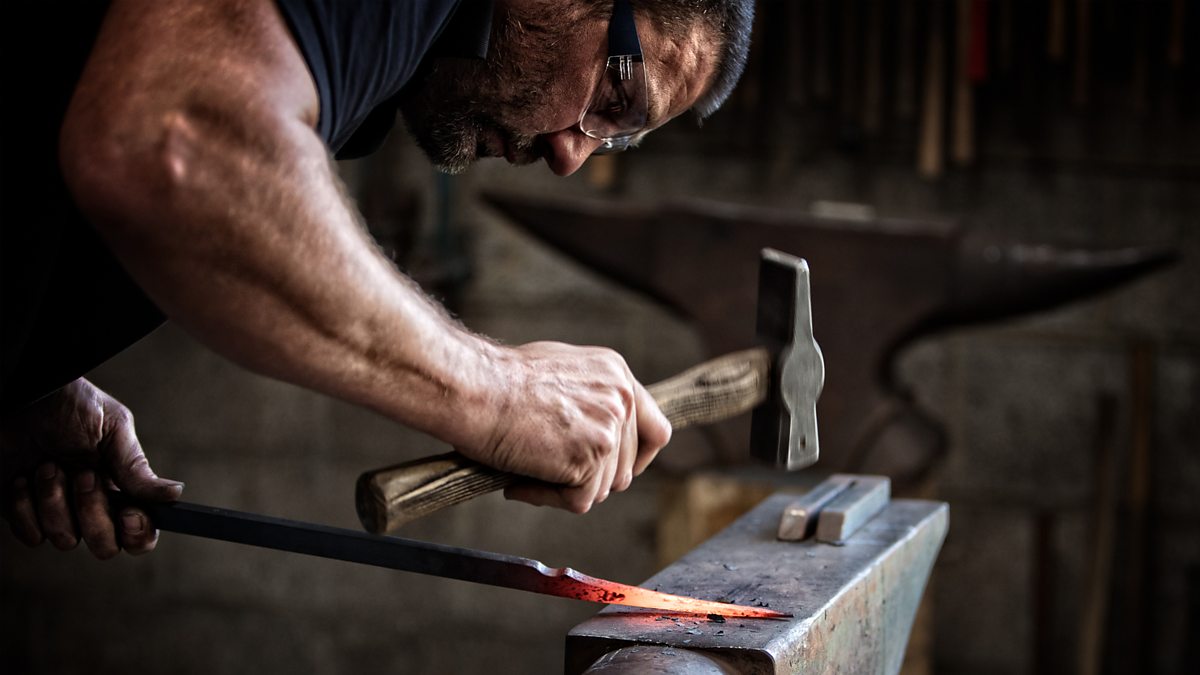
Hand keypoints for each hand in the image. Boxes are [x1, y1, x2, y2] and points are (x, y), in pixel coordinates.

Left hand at [0, 378, 182, 557]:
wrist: (21, 398)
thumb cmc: (69, 406)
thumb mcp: (112, 428)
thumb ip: (137, 468)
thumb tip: (174, 493)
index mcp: (121, 487)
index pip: (141, 532)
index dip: (139, 532)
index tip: (128, 514)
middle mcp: (92, 505)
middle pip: (105, 546)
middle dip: (92, 511)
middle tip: (82, 475)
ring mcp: (57, 512)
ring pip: (65, 539)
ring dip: (54, 501)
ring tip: (47, 466)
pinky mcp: (22, 515)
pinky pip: (30, 535)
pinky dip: (24, 507)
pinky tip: (24, 478)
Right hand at [463, 342, 670, 513]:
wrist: (475, 390)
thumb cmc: (500, 381)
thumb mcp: (561, 371)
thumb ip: (591, 396)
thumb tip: (599, 429)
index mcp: (617, 375)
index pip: (655, 429)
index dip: (637, 458)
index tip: (614, 470)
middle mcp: (621, 399)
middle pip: (626, 468)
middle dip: (590, 479)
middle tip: (549, 473)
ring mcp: (608, 429)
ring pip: (601, 488)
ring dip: (564, 489)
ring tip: (526, 470)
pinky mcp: (590, 458)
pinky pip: (578, 501)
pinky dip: (546, 499)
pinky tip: (519, 484)